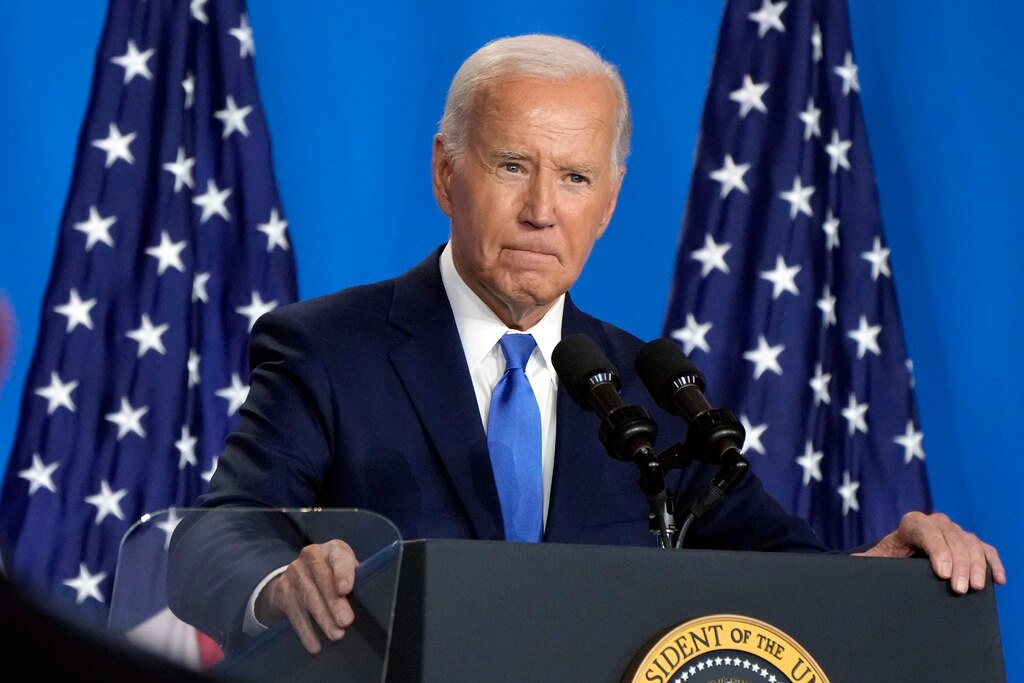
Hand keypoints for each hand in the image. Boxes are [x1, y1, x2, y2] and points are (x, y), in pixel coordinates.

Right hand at [255, 540, 357, 653]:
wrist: (296, 577)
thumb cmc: (333, 576)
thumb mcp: (345, 572)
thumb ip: (356, 580)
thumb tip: (370, 601)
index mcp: (334, 550)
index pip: (338, 558)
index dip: (342, 573)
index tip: (346, 590)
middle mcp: (311, 555)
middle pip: (323, 580)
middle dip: (334, 603)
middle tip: (346, 622)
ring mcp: (294, 571)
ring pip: (309, 597)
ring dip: (322, 619)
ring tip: (335, 636)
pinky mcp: (282, 589)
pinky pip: (294, 612)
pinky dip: (305, 631)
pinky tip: (315, 645)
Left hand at [857, 511, 1005, 593]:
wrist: (900, 556)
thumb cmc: (887, 559)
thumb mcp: (875, 560)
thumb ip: (864, 561)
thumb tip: (851, 561)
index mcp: (911, 523)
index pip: (926, 530)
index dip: (937, 550)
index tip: (941, 573)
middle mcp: (935, 523)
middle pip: (952, 538)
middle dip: (958, 563)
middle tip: (960, 589)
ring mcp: (954, 532)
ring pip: (970, 543)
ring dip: (976, 565)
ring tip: (976, 588)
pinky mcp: (968, 543)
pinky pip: (985, 549)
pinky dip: (992, 562)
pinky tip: (998, 579)